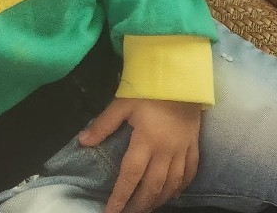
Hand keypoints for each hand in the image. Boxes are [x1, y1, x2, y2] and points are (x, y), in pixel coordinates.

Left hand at [78, 97, 201, 212]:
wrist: (183, 76)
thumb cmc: (151, 89)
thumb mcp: (123, 103)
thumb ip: (103, 124)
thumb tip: (83, 141)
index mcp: (146, 141)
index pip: (130, 176)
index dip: (120, 197)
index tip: (110, 212)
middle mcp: (166, 150)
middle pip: (152, 187)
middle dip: (139, 205)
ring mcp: (182, 149)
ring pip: (172, 184)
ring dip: (159, 200)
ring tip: (147, 208)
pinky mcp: (193, 145)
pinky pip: (190, 172)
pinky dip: (181, 186)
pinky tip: (173, 193)